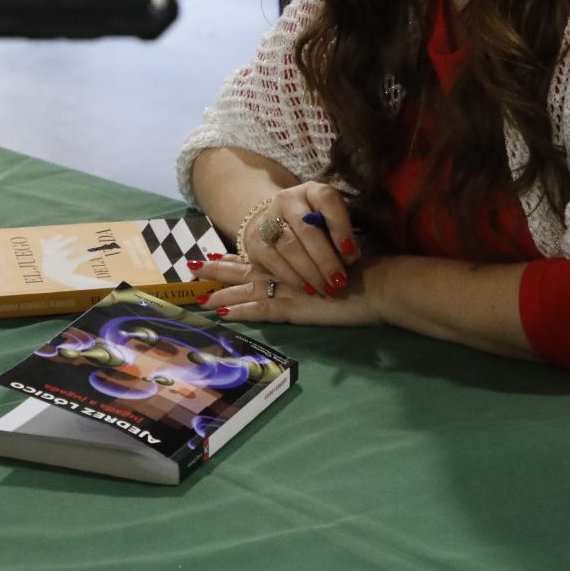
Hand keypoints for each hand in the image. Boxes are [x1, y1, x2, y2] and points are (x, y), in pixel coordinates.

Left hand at [201, 254, 392, 326]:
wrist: (376, 284)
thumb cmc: (363, 271)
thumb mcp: (335, 260)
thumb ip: (319, 259)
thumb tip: (313, 259)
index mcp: (293, 259)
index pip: (258, 257)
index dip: (236, 258)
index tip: (215, 257)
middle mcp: (285, 271)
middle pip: (243, 269)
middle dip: (217, 270)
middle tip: (193, 268)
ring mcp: (286, 289)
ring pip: (244, 290)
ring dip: (221, 293)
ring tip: (199, 297)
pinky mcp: (290, 308)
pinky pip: (258, 309)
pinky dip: (239, 311)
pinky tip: (222, 314)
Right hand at [231, 181, 362, 298]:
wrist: (276, 225)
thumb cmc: (314, 228)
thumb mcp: (330, 223)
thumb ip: (341, 237)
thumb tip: (351, 257)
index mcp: (311, 190)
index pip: (327, 200)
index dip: (340, 226)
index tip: (352, 253)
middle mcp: (287, 200)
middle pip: (307, 229)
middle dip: (326, 258)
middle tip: (340, 281)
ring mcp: (268, 219)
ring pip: (290, 247)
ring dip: (311, 272)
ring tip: (327, 289)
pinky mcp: (256, 241)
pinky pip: (275, 262)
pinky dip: (294, 278)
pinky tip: (308, 289)